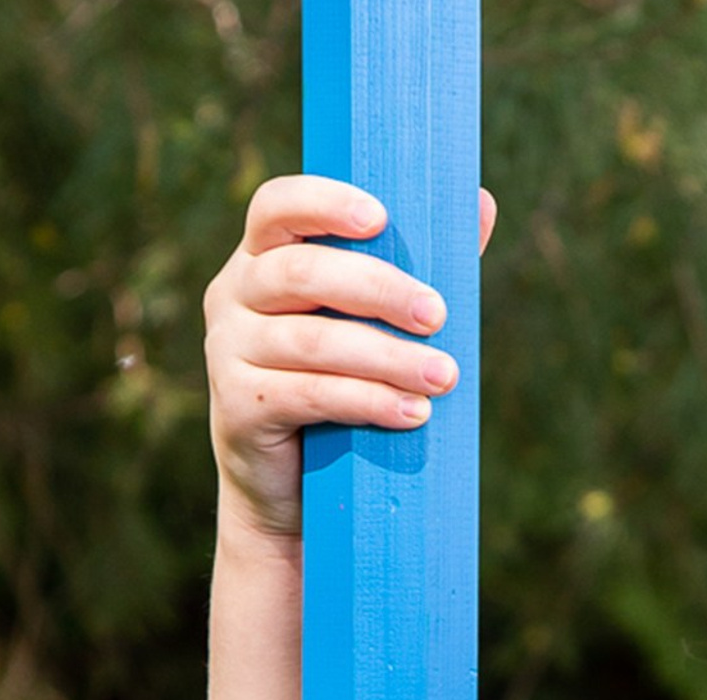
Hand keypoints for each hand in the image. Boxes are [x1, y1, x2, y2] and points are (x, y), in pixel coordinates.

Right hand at [203, 175, 497, 541]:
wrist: (292, 490)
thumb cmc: (341, 390)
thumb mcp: (374, 326)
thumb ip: (417, 267)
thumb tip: (479, 202)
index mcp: (263, 260)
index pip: (276, 208)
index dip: (322, 203)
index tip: (380, 218)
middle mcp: (233, 294)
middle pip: (302, 273)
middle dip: (378, 290)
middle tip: (439, 315)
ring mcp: (227, 350)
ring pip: (312, 342)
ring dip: (386, 358)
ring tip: (444, 377)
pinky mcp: (238, 405)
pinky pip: (308, 395)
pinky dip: (366, 401)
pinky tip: (412, 414)